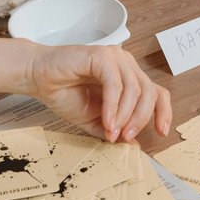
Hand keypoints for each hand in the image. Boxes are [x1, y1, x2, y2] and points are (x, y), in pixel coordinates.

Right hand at [20, 43, 172, 142]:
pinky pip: (115, 83)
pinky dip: (113, 105)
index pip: (157, 93)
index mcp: (129, 77)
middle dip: (140, 119)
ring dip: (125, 115)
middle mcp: (126, 65)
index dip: (163, 112)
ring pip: (134, 89)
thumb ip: (114, 130)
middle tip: (126, 136)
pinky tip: (106, 119)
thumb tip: (134, 145)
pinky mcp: (101, 55)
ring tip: (111, 130)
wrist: (37, 78)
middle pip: (149, 92)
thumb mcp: (94, 120)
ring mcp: (115, 57)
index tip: (161, 132)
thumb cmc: (64, 93)